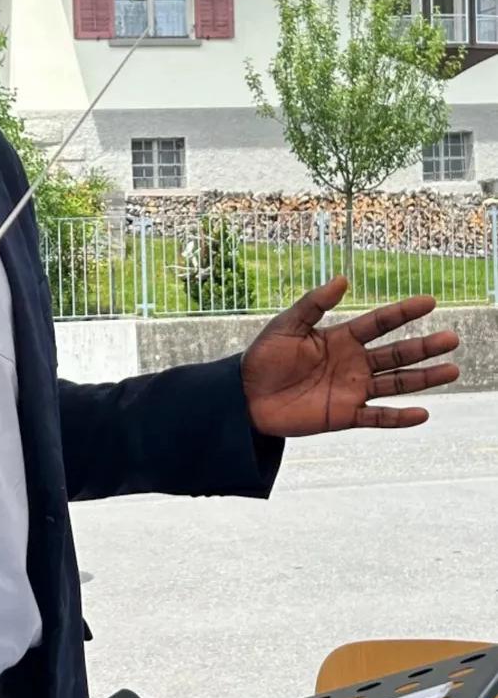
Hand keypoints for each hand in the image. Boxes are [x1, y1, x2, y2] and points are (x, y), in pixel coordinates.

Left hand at [242, 276, 459, 437]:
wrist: (245, 394)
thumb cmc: (264, 356)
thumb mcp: (287, 325)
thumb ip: (314, 304)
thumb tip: (343, 280)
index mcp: (340, 338)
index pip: (379, 323)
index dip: (403, 312)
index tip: (430, 301)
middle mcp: (353, 363)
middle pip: (396, 353)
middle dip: (423, 347)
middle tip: (452, 338)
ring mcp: (351, 389)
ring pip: (395, 384)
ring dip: (423, 378)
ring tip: (452, 370)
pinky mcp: (344, 415)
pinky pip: (377, 417)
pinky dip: (399, 418)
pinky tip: (422, 413)